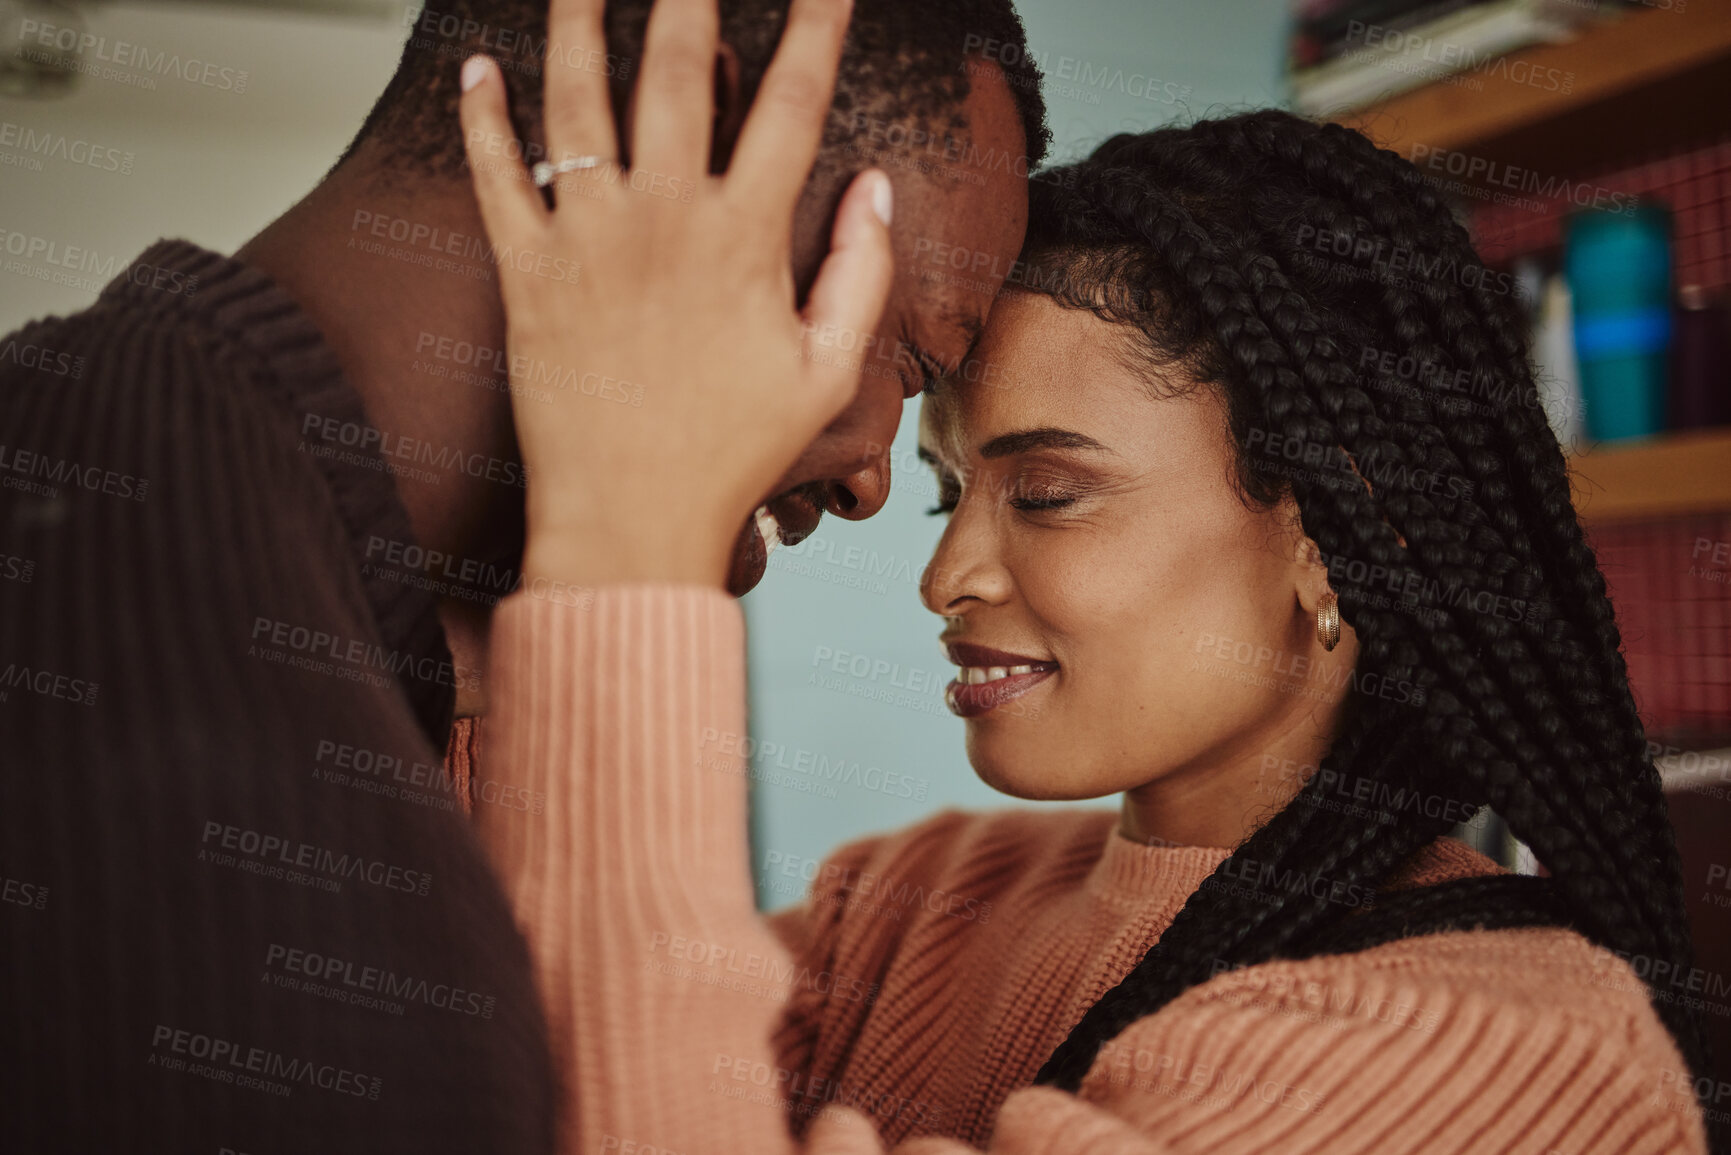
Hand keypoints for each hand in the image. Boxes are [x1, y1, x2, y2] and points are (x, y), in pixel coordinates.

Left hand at [458, 0, 894, 588]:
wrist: (628, 519)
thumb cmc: (730, 454)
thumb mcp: (826, 372)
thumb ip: (859, 272)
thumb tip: (873, 188)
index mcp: (744, 239)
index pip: (790, 102)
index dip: (814, 25)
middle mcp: (664, 221)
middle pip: (676, 68)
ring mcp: (588, 242)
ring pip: (576, 101)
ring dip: (577, 20)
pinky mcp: (527, 274)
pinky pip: (495, 177)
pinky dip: (482, 118)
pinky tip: (477, 68)